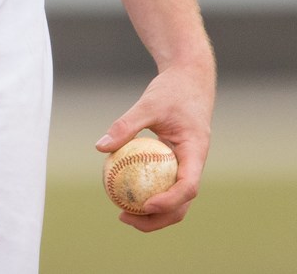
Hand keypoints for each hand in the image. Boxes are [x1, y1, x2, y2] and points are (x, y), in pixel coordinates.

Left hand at [95, 61, 214, 231]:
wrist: (190, 77)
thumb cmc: (172, 89)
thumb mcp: (148, 103)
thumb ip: (126, 125)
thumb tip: (100, 147)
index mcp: (196, 151)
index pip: (188, 185)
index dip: (169, 201)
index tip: (145, 205)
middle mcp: (195, 163)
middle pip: (182, 203)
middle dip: (157, 219)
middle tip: (125, 217)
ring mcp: (188, 165)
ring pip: (175, 199)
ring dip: (153, 213)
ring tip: (122, 214)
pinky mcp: (178, 162)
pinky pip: (165, 184)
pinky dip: (148, 193)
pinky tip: (123, 193)